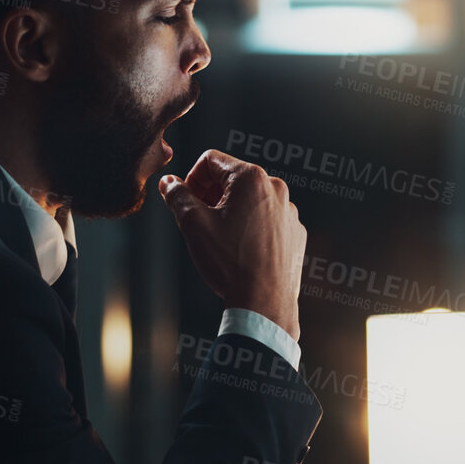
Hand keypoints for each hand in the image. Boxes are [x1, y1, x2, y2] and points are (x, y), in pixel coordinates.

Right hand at [159, 151, 303, 341]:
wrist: (264, 302)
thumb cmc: (230, 263)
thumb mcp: (192, 224)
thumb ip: (177, 196)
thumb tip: (169, 183)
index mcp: (251, 178)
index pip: (210, 160)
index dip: (191, 178)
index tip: (186, 201)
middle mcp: (276, 189)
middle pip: (232, 179)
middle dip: (211, 195)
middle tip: (199, 221)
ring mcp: (289, 211)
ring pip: (251, 201)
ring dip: (231, 212)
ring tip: (221, 240)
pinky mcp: (295, 233)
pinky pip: (268, 220)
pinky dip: (252, 228)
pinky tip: (242, 250)